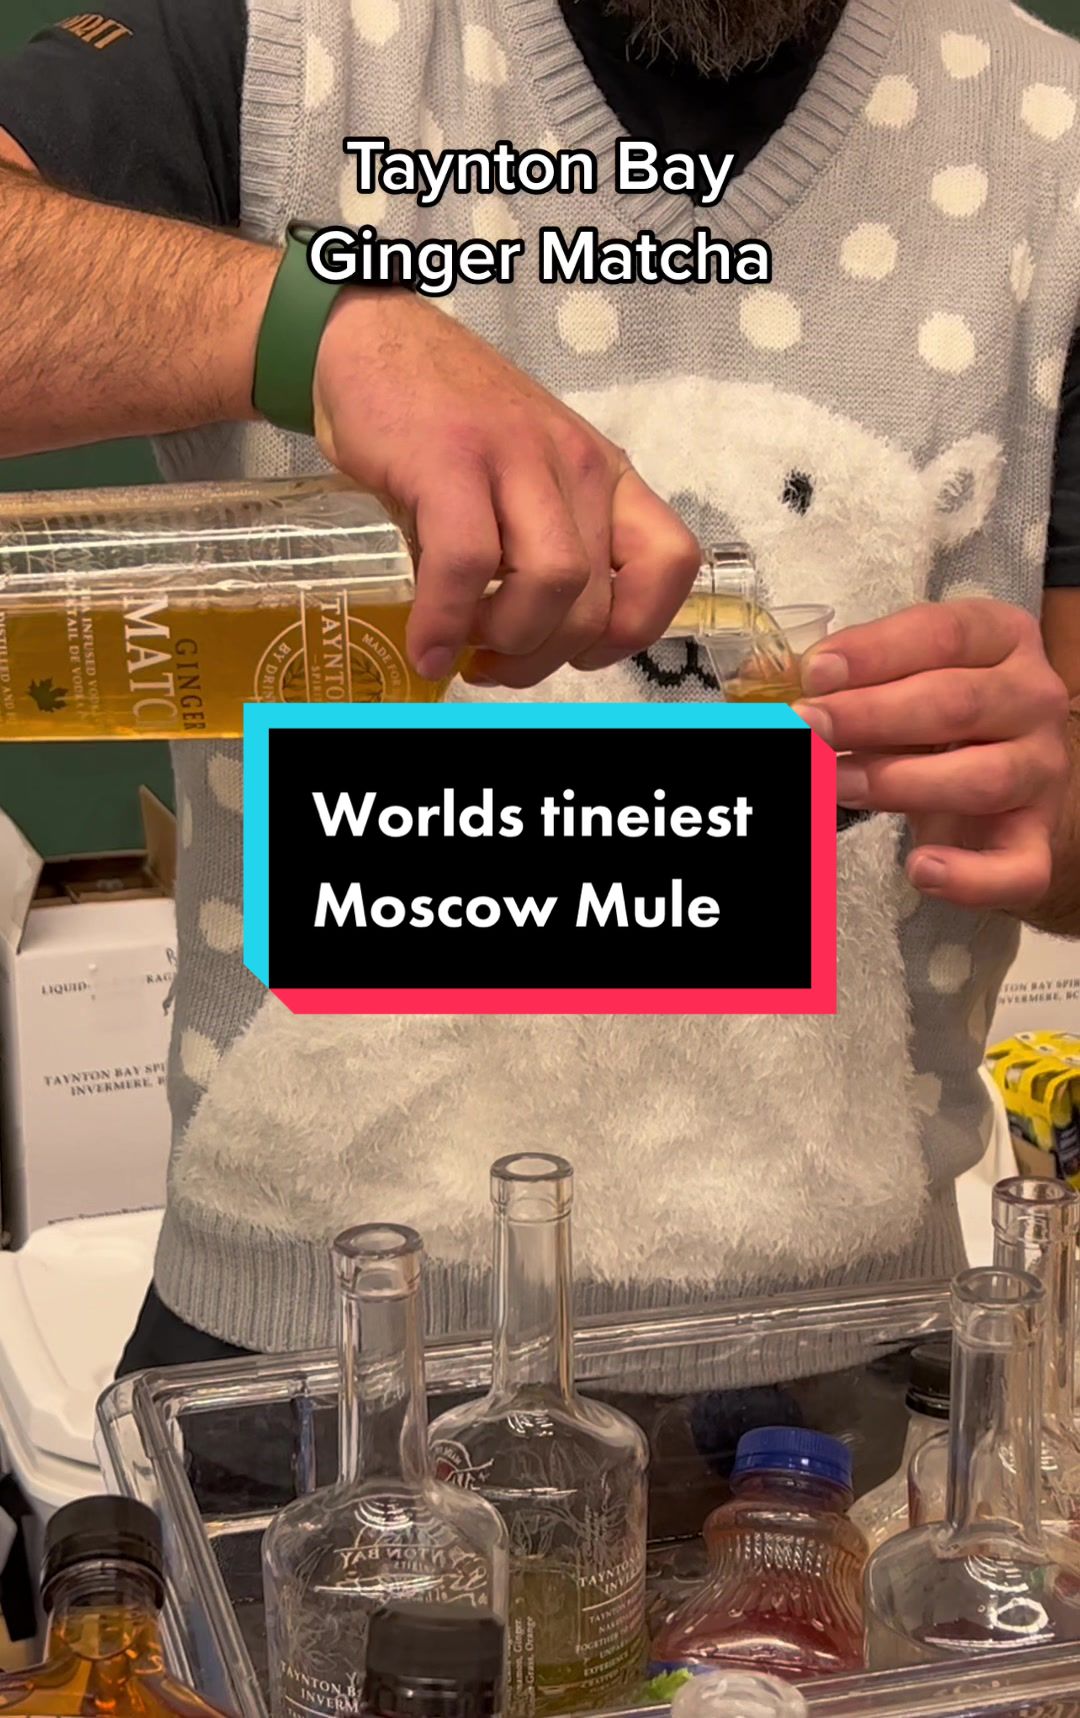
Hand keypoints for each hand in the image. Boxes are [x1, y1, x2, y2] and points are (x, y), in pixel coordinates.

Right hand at [313, 290, 699, 684]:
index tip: (581, 655)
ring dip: (506, 640)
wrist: (374, 336)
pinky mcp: (451, 458)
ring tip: (462, 643)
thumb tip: (517, 646)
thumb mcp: (518, 481)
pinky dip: (444, 623)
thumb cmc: (444, 423)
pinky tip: (425, 644)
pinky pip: (466, 564)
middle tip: (492, 663)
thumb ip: (532, 550)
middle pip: (597, 600)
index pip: (670, 561)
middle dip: (544, 658)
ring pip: (552, 585)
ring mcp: (517, 455)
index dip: (635, 629)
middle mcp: (576, 463)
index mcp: (604, 473)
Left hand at [793, 600, 1069, 910]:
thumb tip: (768, 679)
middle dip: (872, 715)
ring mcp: (1042, 772)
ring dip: (897, 783)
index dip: (876, 652)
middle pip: (958, 704)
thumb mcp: (903, 677)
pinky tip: (920, 869)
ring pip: (982, 779)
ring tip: (833, 782)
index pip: (945, 634)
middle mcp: (1033, 700)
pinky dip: (969, 877)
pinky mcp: (1036, 840)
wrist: (1006, 779)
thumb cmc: (941, 717)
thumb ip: (853, 675)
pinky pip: (1016, 868)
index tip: (815, 672)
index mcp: (1003, 639)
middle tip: (809, 725)